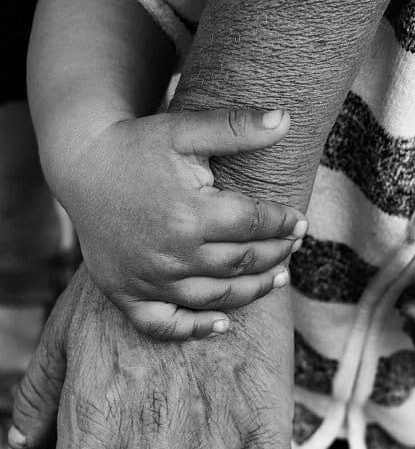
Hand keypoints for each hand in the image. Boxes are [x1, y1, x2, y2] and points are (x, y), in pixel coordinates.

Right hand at [52, 107, 306, 339]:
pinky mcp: (127, 295)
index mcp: (189, 214)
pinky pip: (167, 325)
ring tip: (279, 277)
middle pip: (242, 262)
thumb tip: (286, 119)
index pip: (253, 224)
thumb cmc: (138, 146)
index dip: (283, 222)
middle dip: (276, 253)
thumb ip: (236, 126)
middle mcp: (171, 254)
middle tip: (293, 246)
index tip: (300, 220)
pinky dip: (196, 329)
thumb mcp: (185, 130)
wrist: (81, 167)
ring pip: (218, 296)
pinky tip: (224, 324)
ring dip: (255, 289)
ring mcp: (149, 280)